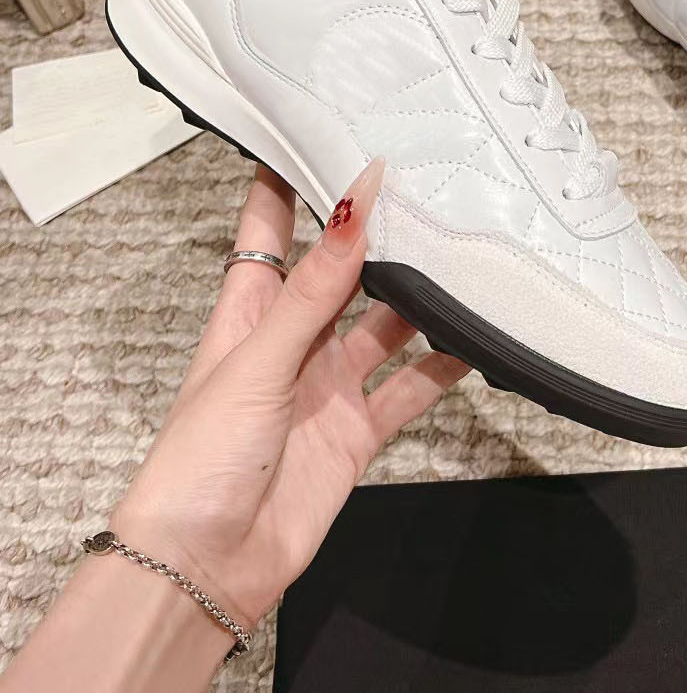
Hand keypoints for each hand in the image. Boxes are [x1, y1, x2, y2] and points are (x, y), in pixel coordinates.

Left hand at [111, 161, 468, 630]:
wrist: (207, 568)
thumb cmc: (201, 459)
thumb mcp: (257, 361)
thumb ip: (315, 289)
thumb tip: (354, 203)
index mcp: (249, 310)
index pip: (270, 225)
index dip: (292, 177)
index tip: (326, 125)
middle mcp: (292, 340)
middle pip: (341, 269)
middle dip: (377, 231)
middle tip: (427, 182)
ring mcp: (327, 384)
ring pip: (385, 323)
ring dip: (421, 296)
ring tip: (466, 251)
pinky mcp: (356, 431)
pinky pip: (409, 387)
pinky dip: (444, 365)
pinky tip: (479, 339)